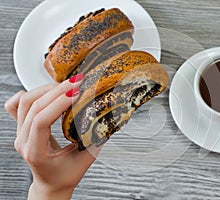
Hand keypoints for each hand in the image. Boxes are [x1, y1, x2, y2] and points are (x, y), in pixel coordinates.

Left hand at [5, 74, 100, 199]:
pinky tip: (46, 91)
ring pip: (25, 101)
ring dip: (47, 89)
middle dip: (57, 90)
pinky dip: (30, 93)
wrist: (51, 183)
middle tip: (77, 82)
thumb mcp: (85, 160)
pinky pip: (16, 104)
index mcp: (36, 152)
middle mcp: (23, 141)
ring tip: (66, 85)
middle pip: (33, 106)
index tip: (77, 93)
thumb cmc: (66, 175)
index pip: (41, 122)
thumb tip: (107, 118)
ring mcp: (19, 133)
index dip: (58, 104)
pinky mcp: (21, 126)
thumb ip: (95, 139)